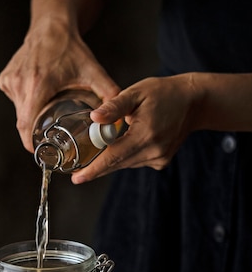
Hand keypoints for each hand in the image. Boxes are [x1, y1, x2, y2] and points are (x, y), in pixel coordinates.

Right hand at [0, 19, 119, 151]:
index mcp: (38, 85)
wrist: (50, 24)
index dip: (31, 143)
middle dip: (35, 133)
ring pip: (19, 112)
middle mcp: (20, 84)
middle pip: (23, 122)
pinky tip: (37, 92)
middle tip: (49, 138)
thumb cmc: (71, 48)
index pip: (27, 125)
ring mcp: (10, 82)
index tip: (41, 152)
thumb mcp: (93, 71)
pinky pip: (15, 101)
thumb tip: (119, 118)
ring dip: (32, 116)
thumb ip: (109, 93)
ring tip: (47, 108)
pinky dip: (25, 103)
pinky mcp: (5, 79)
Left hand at [72, 74, 198, 182]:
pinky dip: (127, 154)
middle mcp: (153, 151)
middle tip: (78, 172)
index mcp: (145, 134)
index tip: (77, 179)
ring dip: (113, 157)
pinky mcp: (161, 162)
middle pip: (117, 164)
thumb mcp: (136, 93)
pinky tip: (132, 139)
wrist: (194, 102)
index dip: (93, 169)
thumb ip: (114, 106)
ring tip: (113, 140)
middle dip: (97, 167)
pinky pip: (135, 161)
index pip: (113, 156)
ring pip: (125, 163)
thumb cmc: (163, 93)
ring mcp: (159, 158)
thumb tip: (94, 118)